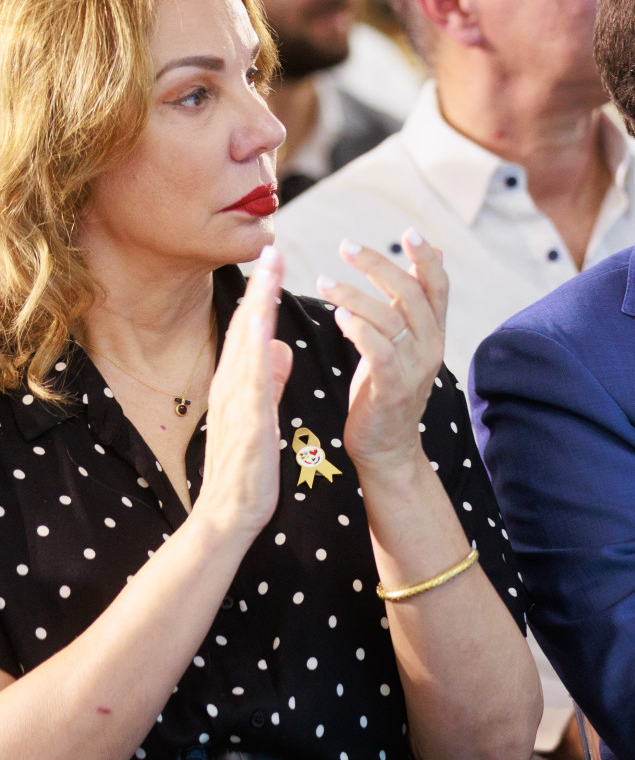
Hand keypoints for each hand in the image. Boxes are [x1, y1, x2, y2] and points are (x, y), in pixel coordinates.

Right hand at [195, 247, 293, 537]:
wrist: (230, 512)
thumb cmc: (248, 466)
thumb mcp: (264, 411)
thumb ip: (271, 379)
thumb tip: (280, 346)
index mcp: (239, 382)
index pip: (251, 329)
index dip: (263, 293)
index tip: (275, 259)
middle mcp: (232, 385)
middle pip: (245, 327)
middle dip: (259, 287)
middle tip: (272, 247)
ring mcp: (236, 403)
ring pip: (245, 346)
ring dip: (257, 308)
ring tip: (270, 273)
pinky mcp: (247, 423)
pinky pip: (252, 383)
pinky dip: (258, 355)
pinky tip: (267, 333)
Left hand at [313, 230, 450, 476]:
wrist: (386, 446)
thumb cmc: (386, 387)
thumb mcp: (406, 340)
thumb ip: (414, 302)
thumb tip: (432, 255)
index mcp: (433, 332)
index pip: (438, 286)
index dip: (427, 258)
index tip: (410, 232)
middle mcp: (431, 346)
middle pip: (412, 294)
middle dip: (379, 265)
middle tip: (346, 246)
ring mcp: (415, 368)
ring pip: (391, 319)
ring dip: (355, 294)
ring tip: (324, 279)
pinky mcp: (393, 388)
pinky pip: (380, 351)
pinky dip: (360, 330)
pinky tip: (339, 316)